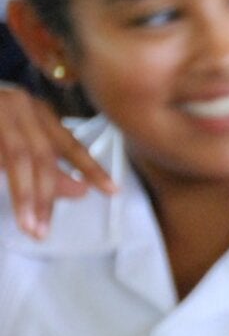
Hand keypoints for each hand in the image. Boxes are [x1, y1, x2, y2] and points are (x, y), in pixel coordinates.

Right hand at [0, 84, 115, 237]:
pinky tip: (19, 209)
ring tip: (29, 227)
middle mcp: (17, 105)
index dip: (90, 168)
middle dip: (46, 197)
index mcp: (35, 110)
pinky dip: (11, 184)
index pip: (69, 144)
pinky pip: (0, 159)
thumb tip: (81, 191)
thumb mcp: (23, 143)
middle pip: (40, 157)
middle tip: (44, 230)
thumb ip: (49, 165)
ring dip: (24, 196)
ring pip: (17, 158)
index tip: (111, 191)